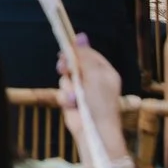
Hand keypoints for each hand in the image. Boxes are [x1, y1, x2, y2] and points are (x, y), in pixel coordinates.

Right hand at [56, 38, 127, 164]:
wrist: (95, 132)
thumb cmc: (101, 103)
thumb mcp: (94, 75)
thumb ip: (85, 56)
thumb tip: (80, 35)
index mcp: (105, 72)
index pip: (89, 54)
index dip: (77, 51)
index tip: (65, 47)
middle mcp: (94, 80)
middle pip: (74, 64)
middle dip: (68, 67)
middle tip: (63, 67)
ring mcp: (82, 92)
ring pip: (66, 78)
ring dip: (68, 86)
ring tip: (75, 97)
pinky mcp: (72, 102)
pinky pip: (62, 92)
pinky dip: (65, 98)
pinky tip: (72, 105)